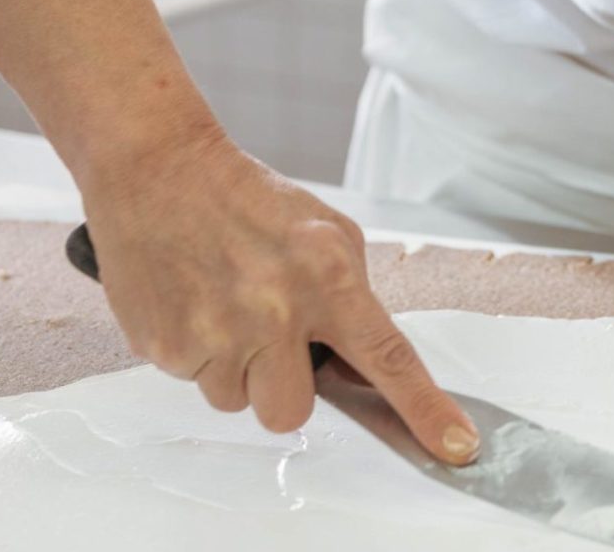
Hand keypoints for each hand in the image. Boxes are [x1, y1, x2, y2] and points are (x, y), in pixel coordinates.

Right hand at [81, 132, 477, 462]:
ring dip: (237, 367)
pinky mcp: (164, 346)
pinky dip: (196, 350)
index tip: (454, 445)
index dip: (423, 408)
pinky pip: (193, 380)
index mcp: (326, 274)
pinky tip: (193, 299)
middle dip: (285, 386)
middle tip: (270, 337)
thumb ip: (352, 298)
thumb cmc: (247, 198)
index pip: (387, 357)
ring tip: (223, 304)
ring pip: (236, 402)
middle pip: (291, 412)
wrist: (160, 168)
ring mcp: (215, 332)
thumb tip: (361, 370)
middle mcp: (274, 310)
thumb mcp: (325, 232)